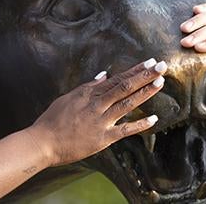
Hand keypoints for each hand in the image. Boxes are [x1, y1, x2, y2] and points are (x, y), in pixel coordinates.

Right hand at [28, 59, 165, 166]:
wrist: (43, 142)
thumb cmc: (52, 120)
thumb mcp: (69, 98)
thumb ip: (88, 87)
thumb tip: (104, 75)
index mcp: (89, 94)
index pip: (117, 79)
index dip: (135, 70)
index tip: (150, 62)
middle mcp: (97, 105)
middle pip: (125, 87)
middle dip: (145, 76)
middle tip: (162, 66)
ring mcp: (101, 121)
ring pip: (127, 104)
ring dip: (145, 93)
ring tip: (160, 82)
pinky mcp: (102, 138)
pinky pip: (124, 130)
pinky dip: (139, 124)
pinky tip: (154, 118)